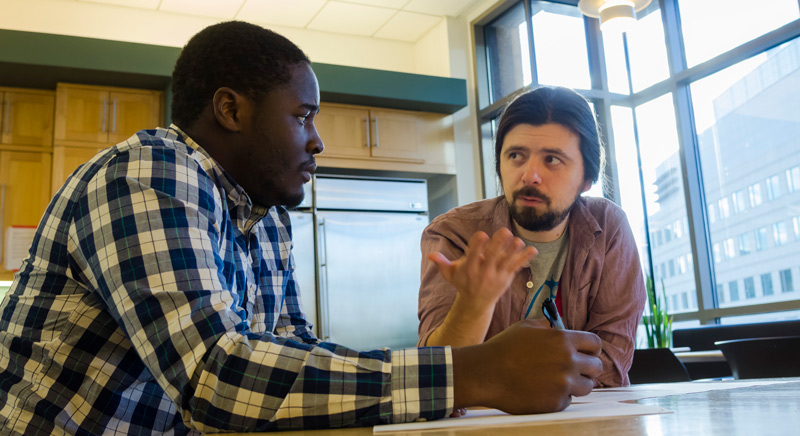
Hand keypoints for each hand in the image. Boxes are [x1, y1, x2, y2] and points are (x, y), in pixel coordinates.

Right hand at [428, 229, 535, 308]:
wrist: (475, 304)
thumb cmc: (462, 283)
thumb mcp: (449, 274)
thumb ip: (441, 263)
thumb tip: (431, 255)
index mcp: (470, 268)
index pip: (473, 255)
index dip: (477, 245)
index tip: (482, 235)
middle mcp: (483, 272)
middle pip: (492, 257)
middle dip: (498, 244)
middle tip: (505, 231)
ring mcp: (496, 275)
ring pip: (506, 261)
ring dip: (513, 251)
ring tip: (519, 241)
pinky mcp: (506, 278)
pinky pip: (516, 267)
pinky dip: (524, 259)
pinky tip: (533, 250)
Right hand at [451, 320, 602, 413]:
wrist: (486, 374)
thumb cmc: (503, 349)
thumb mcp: (525, 327)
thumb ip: (547, 327)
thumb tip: (556, 328)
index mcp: (562, 340)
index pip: (595, 344)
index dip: (592, 349)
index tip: (588, 354)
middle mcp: (568, 362)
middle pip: (596, 367)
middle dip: (587, 368)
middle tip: (575, 369)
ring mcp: (563, 384)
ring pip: (586, 386)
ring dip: (576, 384)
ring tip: (558, 381)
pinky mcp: (555, 403)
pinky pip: (568, 400)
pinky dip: (559, 397)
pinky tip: (543, 390)